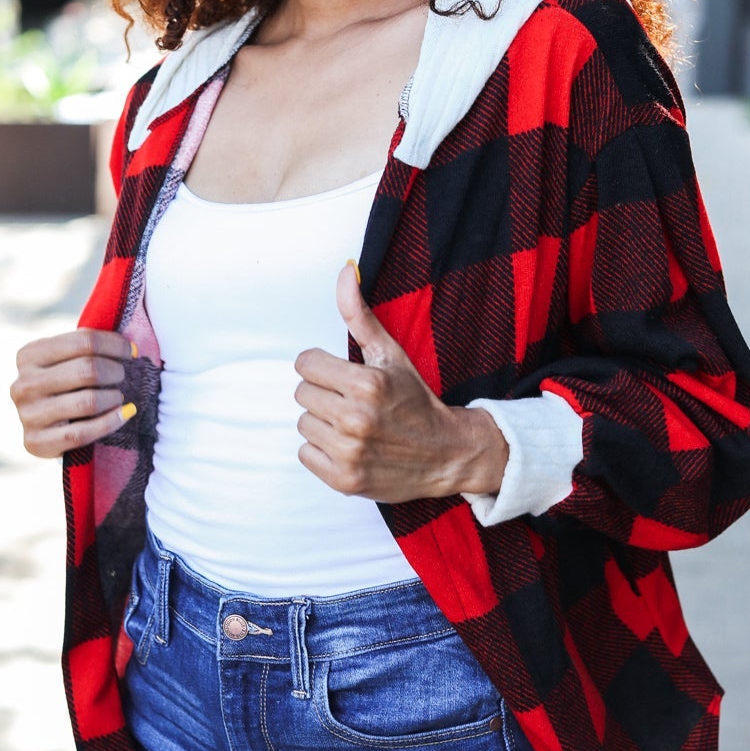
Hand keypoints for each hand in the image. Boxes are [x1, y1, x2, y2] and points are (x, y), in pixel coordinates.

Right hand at [11, 329, 136, 457]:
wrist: (43, 427)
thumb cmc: (63, 386)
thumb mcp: (65, 360)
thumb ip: (87, 347)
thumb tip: (129, 346)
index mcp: (29, 355)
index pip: (84, 341)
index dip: (115, 345)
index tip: (131, 351)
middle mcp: (23, 384)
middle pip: (87, 370)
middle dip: (115, 371)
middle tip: (122, 375)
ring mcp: (28, 415)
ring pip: (88, 402)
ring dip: (113, 397)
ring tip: (118, 396)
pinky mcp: (36, 442)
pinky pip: (83, 433)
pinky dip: (111, 422)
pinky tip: (124, 414)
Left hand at [293, 262, 508, 501]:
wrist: (446, 454)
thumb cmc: (415, 400)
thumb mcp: (391, 354)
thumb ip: (359, 314)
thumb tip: (344, 270)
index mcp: (366, 384)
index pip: (305, 364)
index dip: (324, 367)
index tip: (346, 377)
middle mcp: (355, 420)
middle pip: (302, 393)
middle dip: (325, 394)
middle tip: (353, 402)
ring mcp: (349, 453)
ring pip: (303, 424)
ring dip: (323, 423)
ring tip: (353, 425)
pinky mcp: (344, 480)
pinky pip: (305, 454)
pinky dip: (322, 451)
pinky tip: (349, 446)